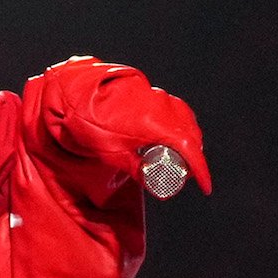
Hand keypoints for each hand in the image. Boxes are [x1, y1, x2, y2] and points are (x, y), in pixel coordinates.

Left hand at [34, 57, 212, 195]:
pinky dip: (180, 124)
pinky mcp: (150, 92)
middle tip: (190, 175)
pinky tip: (172, 134)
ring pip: (184, 120)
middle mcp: (159, 106)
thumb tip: (151, 180)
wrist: (73, 94)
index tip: (205, 185)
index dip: (200, 168)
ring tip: (182, 158)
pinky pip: (175, 109)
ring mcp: (155, 96)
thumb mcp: (110, 154)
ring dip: (188, 139)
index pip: (187, 147)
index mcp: (152, 123)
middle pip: (190, 134)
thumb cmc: (88, 124)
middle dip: (194, 157)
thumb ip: (133, 167)